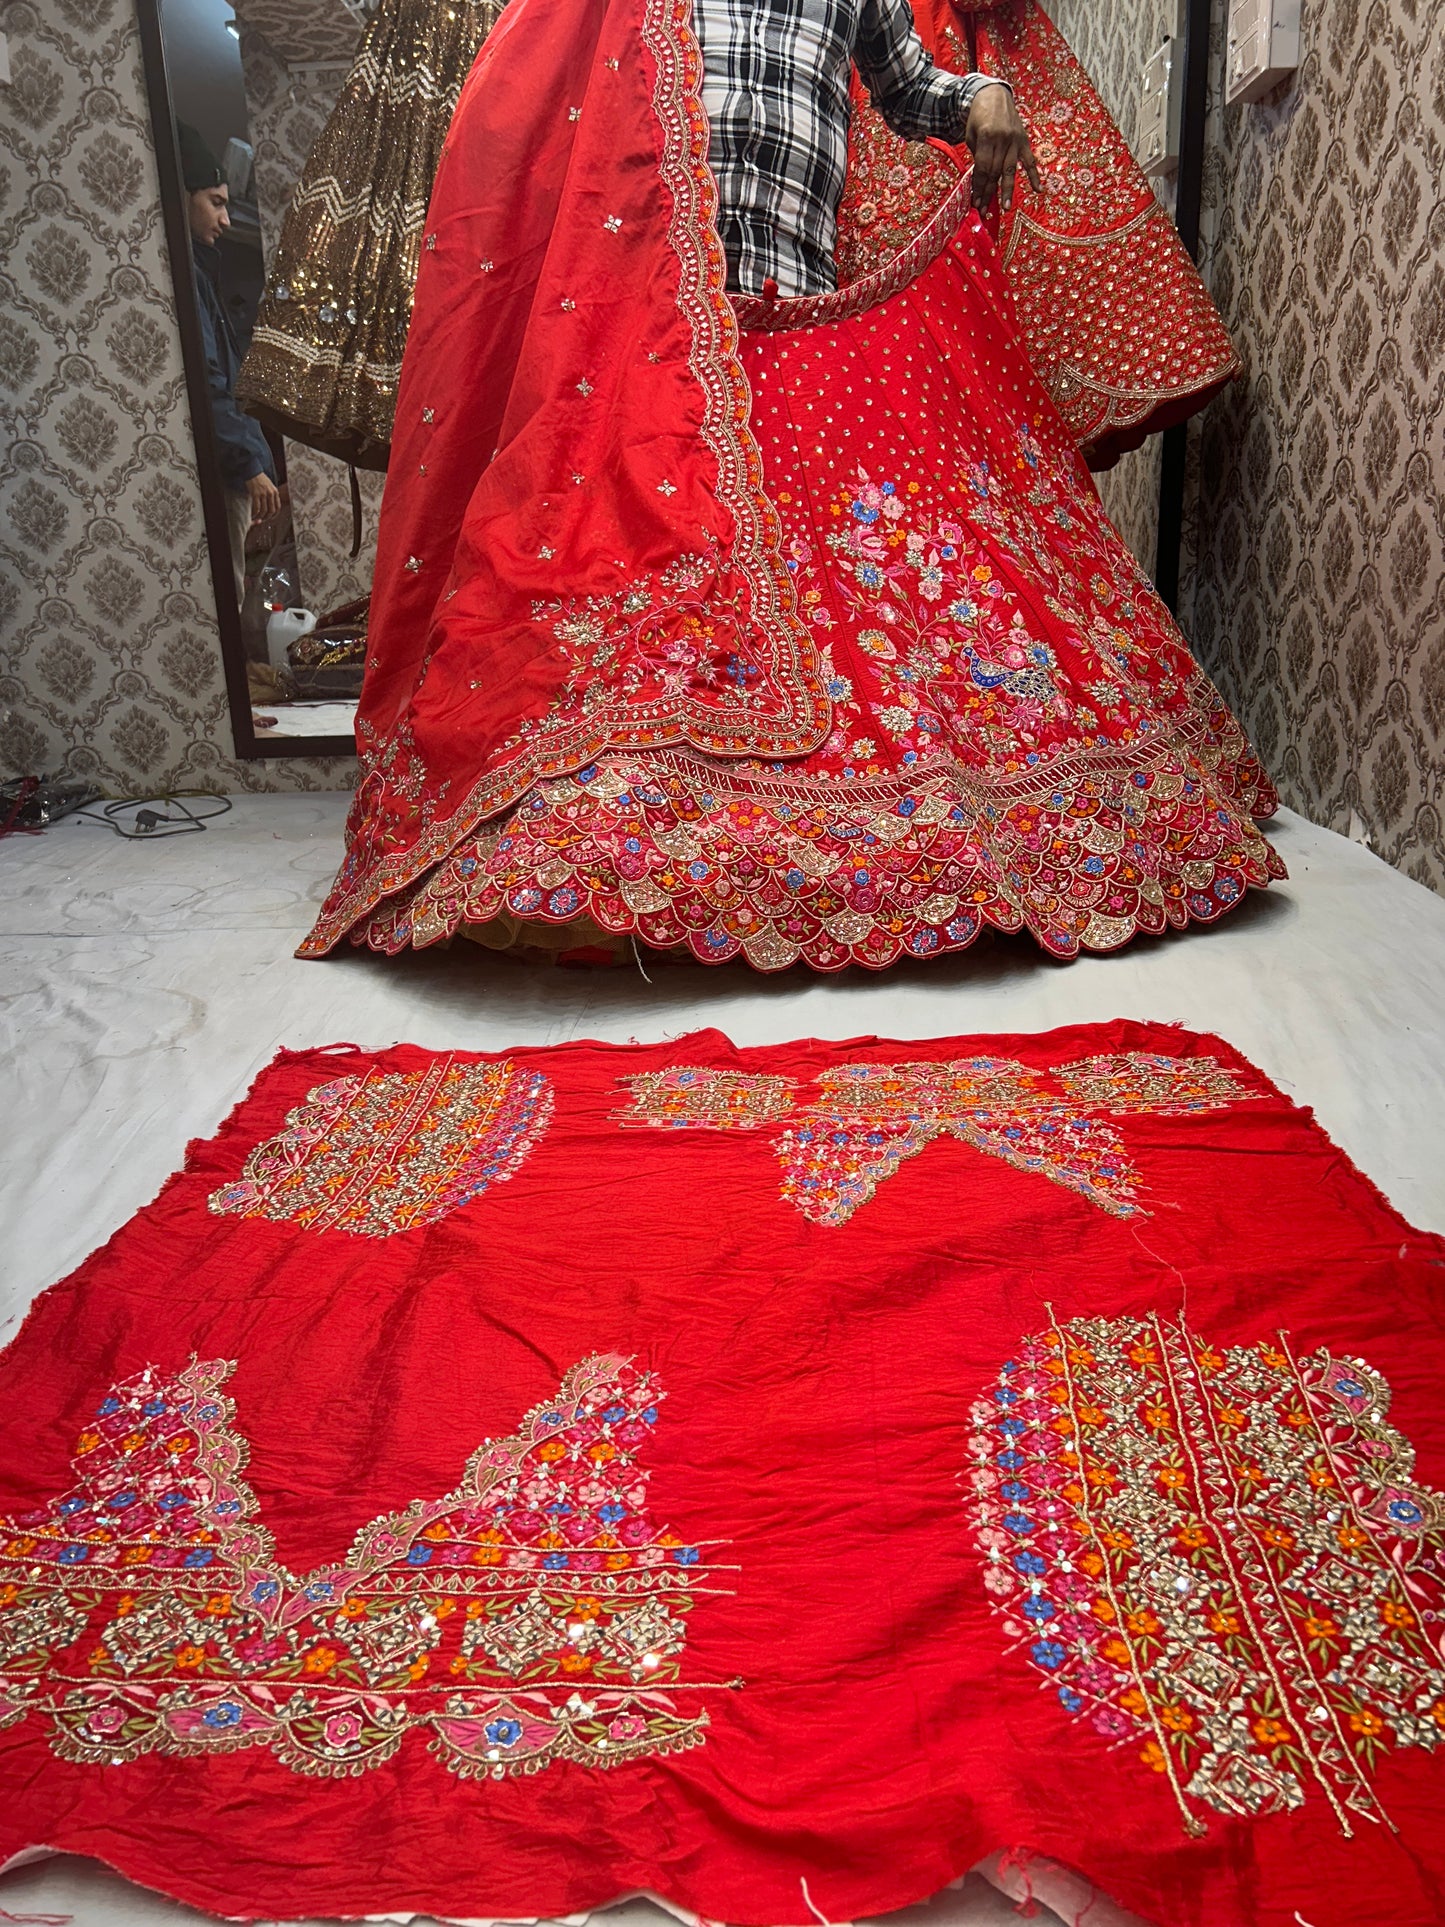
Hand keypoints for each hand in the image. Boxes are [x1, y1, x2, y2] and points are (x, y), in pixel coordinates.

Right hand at [245, 472, 281, 523]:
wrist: (252, 470)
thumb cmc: (259, 478)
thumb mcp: (269, 485)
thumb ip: (271, 494)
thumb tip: (271, 504)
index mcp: (275, 492)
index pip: (278, 507)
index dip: (275, 515)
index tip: (271, 518)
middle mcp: (271, 493)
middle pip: (272, 510)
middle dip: (267, 517)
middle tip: (263, 520)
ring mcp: (263, 494)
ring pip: (264, 510)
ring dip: (261, 517)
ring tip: (257, 518)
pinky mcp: (255, 494)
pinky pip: (256, 508)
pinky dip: (255, 513)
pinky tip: (252, 515)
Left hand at [964, 83, 1040, 213]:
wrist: (994, 95)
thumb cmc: (979, 117)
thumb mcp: (972, 134)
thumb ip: (977, 155)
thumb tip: (981, 181)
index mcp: (987, 136)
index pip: (983, 168)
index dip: (979, 187)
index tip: (976, 203)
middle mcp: (1003, 139)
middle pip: (996, 172)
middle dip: (989, 193)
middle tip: (985, 211)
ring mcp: (1015, 140)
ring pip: (1011, 170)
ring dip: (1008, 191)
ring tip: (1006, 208)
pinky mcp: (1024, 140)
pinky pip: (1030, 161)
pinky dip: (1034, 175)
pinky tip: (1038, 190)